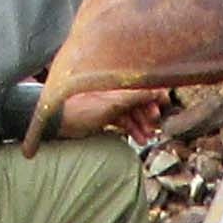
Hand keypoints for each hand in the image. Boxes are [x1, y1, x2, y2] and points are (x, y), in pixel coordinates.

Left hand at [49, 83, 168, 137]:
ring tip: (147, 138)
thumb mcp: (112, 103)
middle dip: (150, 114)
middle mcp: (116, 90)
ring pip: (134, 113)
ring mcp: (111, 103)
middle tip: (155, 126)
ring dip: (143, 125)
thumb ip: (136, 96)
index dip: (156, 95)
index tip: (164, 108)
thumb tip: (159, 91)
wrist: (58, 121)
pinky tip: (139, 140)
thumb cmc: (81, 108)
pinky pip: (125, 122)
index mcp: (117, 81)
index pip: (142, 84)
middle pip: (141, 99)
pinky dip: (132, 130)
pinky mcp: (106, 116)